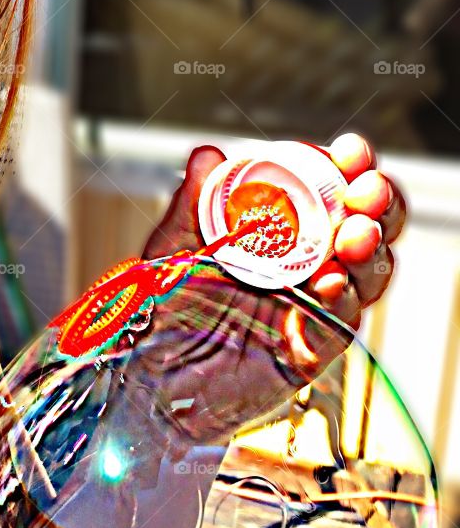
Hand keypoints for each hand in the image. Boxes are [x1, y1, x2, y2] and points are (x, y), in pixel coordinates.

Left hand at [143, 132, 406, 329]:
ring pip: (369, 268)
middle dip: (376, 201)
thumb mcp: (173, 245)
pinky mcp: (315, 344)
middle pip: (366, 222)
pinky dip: (345, 297)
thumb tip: (209, 156)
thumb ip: (193, 201)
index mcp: (279, 224)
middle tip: (367, 192)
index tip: (348, 153)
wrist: (152, 374)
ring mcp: (316, 301)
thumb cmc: (161, 307)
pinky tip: (331, 282)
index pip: (328, 186)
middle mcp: (306, 259)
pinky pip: (345, 318)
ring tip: (354, 237)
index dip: (347, 166)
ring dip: (370, 247)